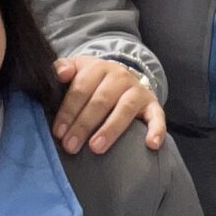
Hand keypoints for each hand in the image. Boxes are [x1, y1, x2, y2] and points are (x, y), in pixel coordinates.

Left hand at [51, 58, 165, 155]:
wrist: (122, 78)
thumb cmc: (92, 81)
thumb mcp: (77, 69)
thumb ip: (63, 68)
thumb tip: (61, 73)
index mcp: (98, 68)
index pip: (81, 88)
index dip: (68, 111)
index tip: (58, 133)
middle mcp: (120, 76)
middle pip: (101, 101)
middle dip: (83, 124)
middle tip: (70, 146)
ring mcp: (138, 91)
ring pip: (125, 109)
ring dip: (110, 129)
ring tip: (96, 148)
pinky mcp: (153, 104)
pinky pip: (157, 117)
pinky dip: (156, 130)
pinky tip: (151, 145)